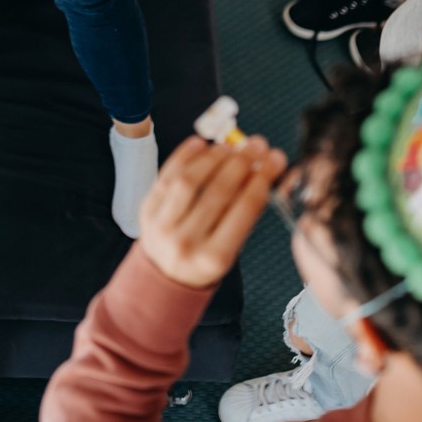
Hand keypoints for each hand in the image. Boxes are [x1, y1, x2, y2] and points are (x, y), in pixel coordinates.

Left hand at [139, 135, 286, 288]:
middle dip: (242, 163)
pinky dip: (184, 156)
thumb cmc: (203, 261)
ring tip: (231, 146)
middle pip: (218, 192)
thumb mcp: (230, 250)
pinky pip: (165, 176)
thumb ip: (242, 215)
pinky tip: (201, 143)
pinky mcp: (146, 210)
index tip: (275, 159)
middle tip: (257, 146)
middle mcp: (187, 242)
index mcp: (214, 258)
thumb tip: (261, 169)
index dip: (262, 179)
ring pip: (189, 181)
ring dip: (214, 158)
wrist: (163, 277)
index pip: (243, 210)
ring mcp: (163, 226)